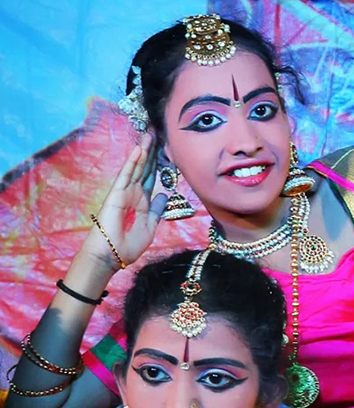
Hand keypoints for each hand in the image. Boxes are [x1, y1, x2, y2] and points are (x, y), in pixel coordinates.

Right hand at [90, 132, 168, 267]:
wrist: (111, 255)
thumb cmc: (129, 244)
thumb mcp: (150, 226)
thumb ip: (157, 210)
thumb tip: (165, 195)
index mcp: (143, 201)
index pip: (153, 177)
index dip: (159, 162)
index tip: (166, 147)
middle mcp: (134, 193)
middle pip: (145, 167)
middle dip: (152, 150)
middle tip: (158, 131)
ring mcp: (125, 192)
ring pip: (136, 167)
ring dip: (143, 150)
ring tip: (150, 133)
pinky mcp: (117, 194)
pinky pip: (126, 175)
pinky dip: (132, 162)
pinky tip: (139, 149)